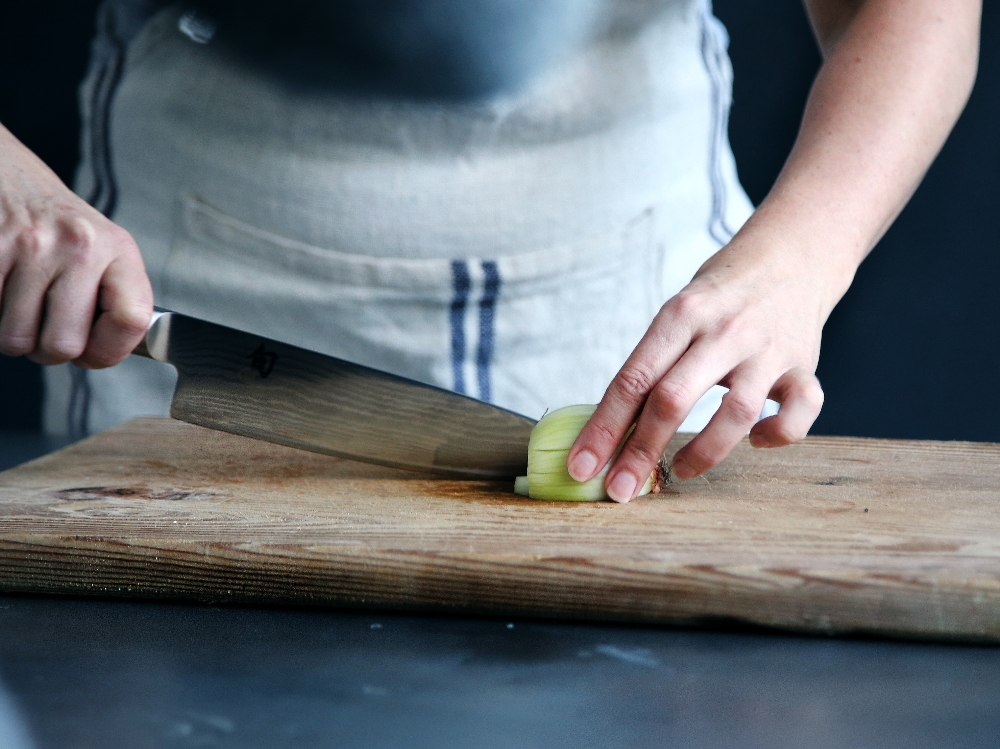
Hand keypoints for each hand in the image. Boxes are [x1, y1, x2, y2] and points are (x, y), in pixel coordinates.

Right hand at [0, 124, 151, 367]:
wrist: (7, 174)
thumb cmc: (57, 225)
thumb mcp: (104, 251)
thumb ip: (113, 300)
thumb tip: (102, 354)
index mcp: (118, 250)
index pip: (132, 321)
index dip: (109, 351)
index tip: (92, 352)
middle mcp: (80, 245)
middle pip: (63, 345)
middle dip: (47, 349)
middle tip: (43, 326)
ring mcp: (30, 245)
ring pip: (14, 339)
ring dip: (11, 334)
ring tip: (19, 302)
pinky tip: (1, 289)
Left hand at [567, 0, 978, 501]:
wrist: (794, 252)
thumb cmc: (720, 293)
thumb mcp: (677, 312)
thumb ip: (653, 363)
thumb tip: (611, 430)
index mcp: (680, 314)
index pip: (631, 378)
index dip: (603, 428)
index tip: (582, 467)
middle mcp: (723, 330)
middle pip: (673, 399)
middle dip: (641, 452)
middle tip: (620, 489)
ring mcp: (767, 349)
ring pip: (736, 414)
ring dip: (703, 452)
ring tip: (680, 470)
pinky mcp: (804, 366)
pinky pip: (798, 413)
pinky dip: (778, 436)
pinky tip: (757, 441)